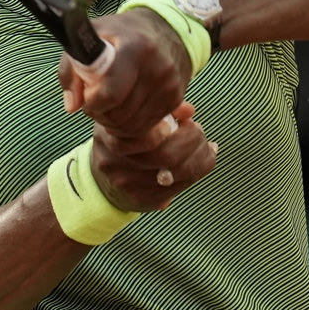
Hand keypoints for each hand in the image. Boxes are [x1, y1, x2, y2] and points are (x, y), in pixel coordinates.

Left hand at [58, 8, 192, 137]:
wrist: (166, 29)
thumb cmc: (121, 33)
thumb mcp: (91, 37)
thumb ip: (71, 69)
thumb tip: (72, 106)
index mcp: (134, 48)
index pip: (111, 93)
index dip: (92, 102)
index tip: (86, 95)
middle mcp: (157, 68)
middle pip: (120, 114)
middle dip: (100, 114)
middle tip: (93, 102)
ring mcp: (169, 85)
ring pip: (132, 126)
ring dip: (113, 123)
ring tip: (106, 106)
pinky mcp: (175, 99)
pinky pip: (146, 127)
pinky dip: (129, 125)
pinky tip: (122, 110)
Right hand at [88, 101, 217, 211]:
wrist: (102, 181)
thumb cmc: (125, 141)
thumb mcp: (132, 119)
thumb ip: (160, 109)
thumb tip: (189, 111)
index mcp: (108, 134)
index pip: (146, 131)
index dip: (173, 125)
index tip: (187, 119)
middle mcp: (112, 161)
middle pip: (164, 154)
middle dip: (192, 140)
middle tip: (198, 130)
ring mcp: (126, 184)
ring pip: (175, 173)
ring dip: (199, 156)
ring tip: (203, 144)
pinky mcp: (141, 200)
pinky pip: (179, 187)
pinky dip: (199, 170)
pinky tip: (205, 158)